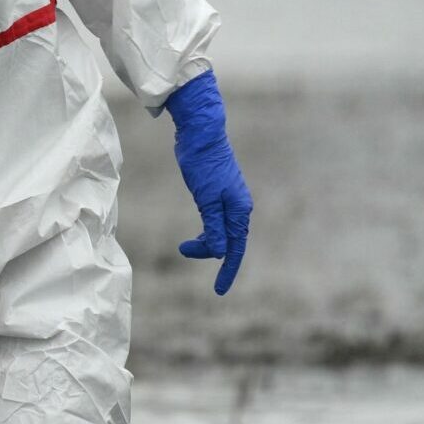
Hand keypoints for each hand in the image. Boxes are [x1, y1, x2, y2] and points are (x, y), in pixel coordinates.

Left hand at [162, 71, 251, 295]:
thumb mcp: (206, 199)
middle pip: (229, 242)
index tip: (218, 291)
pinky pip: (217, 220)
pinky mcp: (218, 192)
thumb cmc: (202, 164)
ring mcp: (230, 199)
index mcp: (239, 210)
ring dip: (207, 242)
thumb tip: (222, 253)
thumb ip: (215, 227)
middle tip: (184, 250)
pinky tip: (197, 235)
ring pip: (222, 231)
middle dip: (210, 252)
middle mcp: (239, 206)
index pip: (235, 249)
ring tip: (185, 247)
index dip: (227, 271)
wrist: (200, 133)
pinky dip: (208, 230)